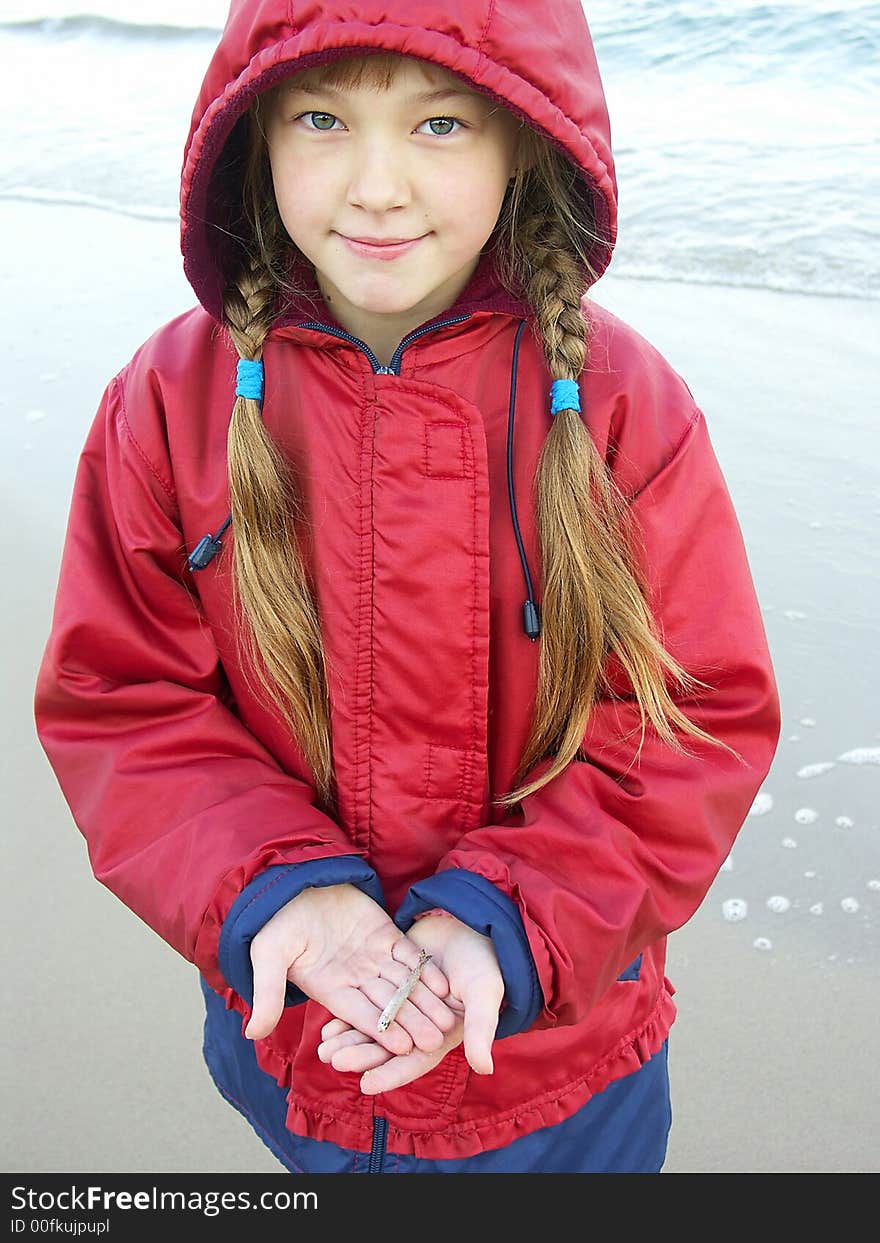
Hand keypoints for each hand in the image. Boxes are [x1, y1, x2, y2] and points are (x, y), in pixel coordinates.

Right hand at [244, 884, 457, 1056]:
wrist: (293, 885)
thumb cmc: (277, 923)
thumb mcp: (268, 957)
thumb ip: (267, 994)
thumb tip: (252, 1035)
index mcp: (330, 989)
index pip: (361, 1015)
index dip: (382, 1030)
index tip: (403, 1047)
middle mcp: (356, 979)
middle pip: (389, 1005)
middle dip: (412, 1023)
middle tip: (436, 1041)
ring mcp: (373, 957)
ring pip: (404, 984)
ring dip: (425, 1001)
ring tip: (448, 1019)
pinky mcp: (385, 934)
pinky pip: (409, 955)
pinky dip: (425, 968)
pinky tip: (442, 982)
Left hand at [316, 912, 504, 1093]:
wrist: (474, 922)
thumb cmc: (485, 963)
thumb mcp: (483, 995)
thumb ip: (480, 1029)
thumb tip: (484, 1068)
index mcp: (442, 1034)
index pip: (413, 1061)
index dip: (390, 1073)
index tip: (366, 1085)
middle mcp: (418, 1024)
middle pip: (386, 1046)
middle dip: (360, 1054)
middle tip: (333, 1060)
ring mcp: (403, 1003)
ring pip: (373, 1025)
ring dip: (349, 1037)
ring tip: (324, 1047)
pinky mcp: (390, 981)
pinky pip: (367, 999)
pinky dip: (350, 1011)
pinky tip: (328, 1021)